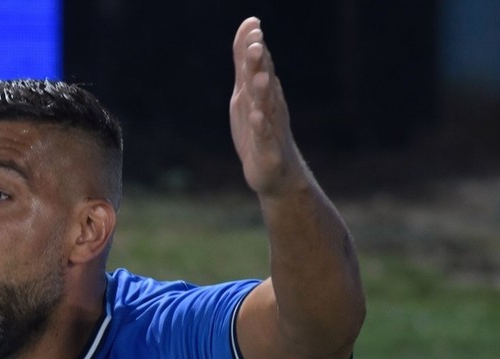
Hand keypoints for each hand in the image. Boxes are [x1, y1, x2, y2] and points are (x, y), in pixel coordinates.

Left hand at [229, 17, 306, 199]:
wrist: (275, 172)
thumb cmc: (259, 129)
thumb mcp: (246, 92)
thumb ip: (245, 62)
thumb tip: (249, 27)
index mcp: (262, 92)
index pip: (259, 65)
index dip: (254, 47)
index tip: (253, 25)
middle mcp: (269, 105)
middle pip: (264, 81)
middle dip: (260, 64)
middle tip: (256, 45)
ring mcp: (270, 127)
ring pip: (266, 106)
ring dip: (263, 92)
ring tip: (259, 78)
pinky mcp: (267, 149)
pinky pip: (264, 136)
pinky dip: (261, 126)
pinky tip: (258, 117)